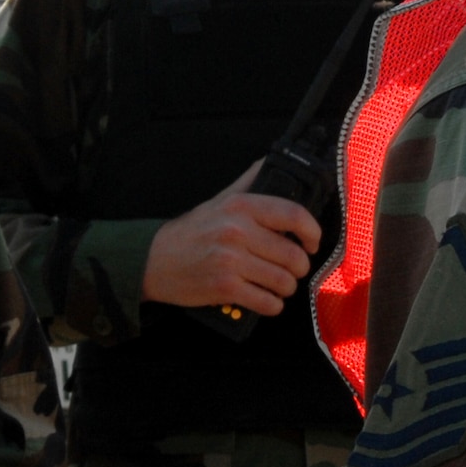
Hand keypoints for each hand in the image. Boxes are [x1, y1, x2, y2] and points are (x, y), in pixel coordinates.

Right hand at [140, 161, 319, 313]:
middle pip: (293, 255)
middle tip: (291, 270)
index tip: (312, 242)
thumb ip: (248, 182)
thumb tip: (271, 161)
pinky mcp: (224, 288)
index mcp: (240, 206)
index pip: (293, 215)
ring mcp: (230, 261)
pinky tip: (265, 299)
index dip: (312, 232)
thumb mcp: (218, 200)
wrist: (152, 259)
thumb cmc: (190, 232)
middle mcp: (237, 231)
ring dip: (285, 288)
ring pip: (284, 281)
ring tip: (277, 285)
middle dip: (298, 268)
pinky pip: (267, 302)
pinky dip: (272, 305)